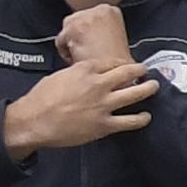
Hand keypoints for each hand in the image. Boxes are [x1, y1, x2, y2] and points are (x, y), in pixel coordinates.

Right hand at [0, 19, 149, 155]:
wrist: (32, 121)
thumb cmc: (40, 99)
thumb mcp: (59, 76)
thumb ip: (78, 73)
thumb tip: (88, 74)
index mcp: (85, 70)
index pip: (113, 62)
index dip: (123, 64)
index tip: (128, 66)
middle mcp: (98, 84)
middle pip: (129, 72)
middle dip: (140, 70)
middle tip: (146, 71)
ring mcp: (103, 104)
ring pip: (136, 93)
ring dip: (149, 89)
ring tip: (154, 86)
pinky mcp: (104, 124)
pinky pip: (130, 121)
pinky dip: (141, 118)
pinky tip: (146, 117)